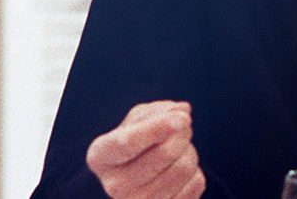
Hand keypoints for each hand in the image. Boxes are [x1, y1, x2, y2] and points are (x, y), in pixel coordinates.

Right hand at [86, 100, 205, 197]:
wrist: (139, 180)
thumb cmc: (136, 145)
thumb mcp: (137, 122)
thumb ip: (156, 112)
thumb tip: (182, 111)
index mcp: (101, 157)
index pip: (128, 143)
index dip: (156, 128)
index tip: (181, 119)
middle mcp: (114, 185)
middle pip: (165, 152)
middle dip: (183, 132)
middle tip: (184, 125)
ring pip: (184, 167)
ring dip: (189, 151)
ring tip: (178, 150)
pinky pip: (196, 183)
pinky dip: (194, 172)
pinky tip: (179, 173)